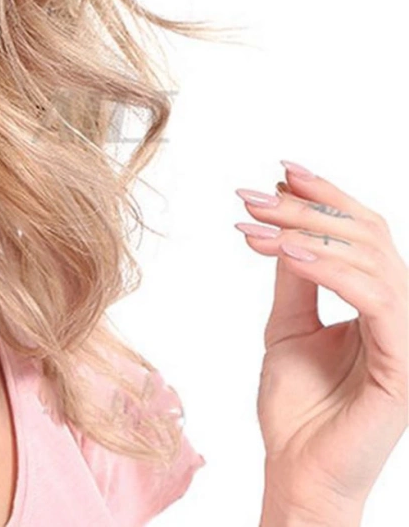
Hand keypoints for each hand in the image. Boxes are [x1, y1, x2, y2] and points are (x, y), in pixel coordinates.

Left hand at [234, 161, 407, 521]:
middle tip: (249, 196)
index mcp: (378, 304)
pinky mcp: (404, 367)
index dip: (327, 197)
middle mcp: (400, 315)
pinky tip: (287, 254)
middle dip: (304, 209)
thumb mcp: (288, 324)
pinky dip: (330, 269)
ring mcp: (407, 340)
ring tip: (256, 223)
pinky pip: (375, 299)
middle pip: (367, 236)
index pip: (363, 235)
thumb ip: (294, 275)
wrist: (297, 471)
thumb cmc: (297, 407)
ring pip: (372, 259)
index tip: (279, 170)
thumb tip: (283, 219)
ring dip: (307, 232)